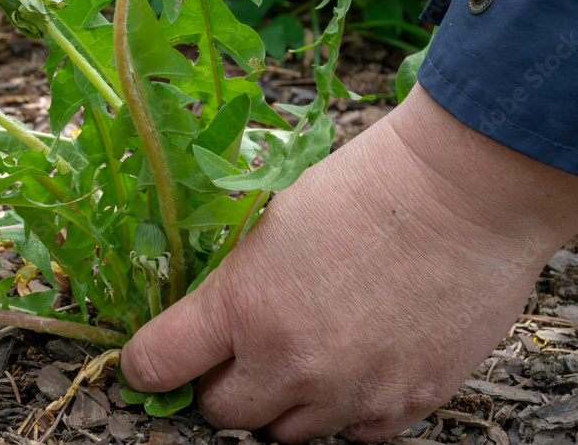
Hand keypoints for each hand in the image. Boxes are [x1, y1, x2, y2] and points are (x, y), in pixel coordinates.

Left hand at [121, 85, 577, 441]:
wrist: (462, 195)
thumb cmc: (363, 189)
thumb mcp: (268, 225)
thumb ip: (232, 288)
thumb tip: (208, 322)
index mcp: (242, 306)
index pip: (157, 364)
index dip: (147, 364)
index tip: (153, 360)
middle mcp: (289, 363)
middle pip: (221, 413)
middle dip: (221, 385)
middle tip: (239, 354)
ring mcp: (349, 393)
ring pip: (286, 433)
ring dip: (282, 401)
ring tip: (305, 354)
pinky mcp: (405, 405)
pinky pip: (352, 434)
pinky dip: (343, 410)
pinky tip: (354, 366)